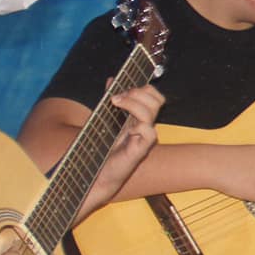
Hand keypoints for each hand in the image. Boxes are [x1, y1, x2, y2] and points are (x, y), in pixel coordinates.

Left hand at [79, 85, 163, 213]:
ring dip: (133, 103)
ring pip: (151, 111)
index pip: (153, 95)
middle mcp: (144, 125)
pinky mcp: (141, 150)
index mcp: (139, 117)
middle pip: (156, 99)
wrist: (99, 174)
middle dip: (137, 92)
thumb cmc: (103, 149)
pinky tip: (126, 128)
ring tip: (115, 104)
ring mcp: (144, 137)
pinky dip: (139, 125)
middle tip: (117, 98)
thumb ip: (110, 99)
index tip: (119, 90)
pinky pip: (149, 132)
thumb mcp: (104, 118)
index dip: (141, 88)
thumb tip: (111, 79)